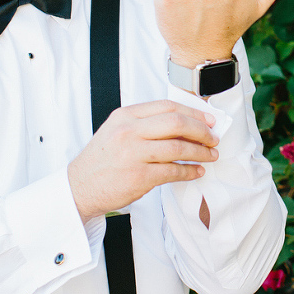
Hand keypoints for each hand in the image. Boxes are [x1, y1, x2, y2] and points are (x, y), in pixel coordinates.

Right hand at [68, 100, 218, 220]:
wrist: (79, 187)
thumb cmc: (102, 160)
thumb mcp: (117, 130)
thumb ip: (144, 124)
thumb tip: (184, 124)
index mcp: (125, 116)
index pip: (167, 106)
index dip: (193, 112)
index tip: (208, 120)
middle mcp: (129, 131)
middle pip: (177, 123)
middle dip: (202, 130)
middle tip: (213, 138)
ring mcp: (134, 154)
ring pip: (179, 148)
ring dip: (201, 152)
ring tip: (211, 156)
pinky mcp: (139, 177)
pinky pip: (173, 172)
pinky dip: (190, 172)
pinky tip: (197, 171)